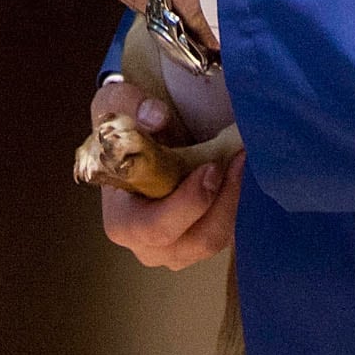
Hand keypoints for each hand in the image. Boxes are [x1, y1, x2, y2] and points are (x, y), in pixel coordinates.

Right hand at [91, 76, 239, 267]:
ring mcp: (177, 250)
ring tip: (240, 159)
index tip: (211, 166)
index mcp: (122, 222)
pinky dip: (236, 203)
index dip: (189, 203)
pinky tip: (238, 169)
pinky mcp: (198, 242)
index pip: (157, 228)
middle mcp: (148, 246)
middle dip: (223, 200)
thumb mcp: (115, 105)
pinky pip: (226, 232)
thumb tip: (157, 117)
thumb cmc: (122, 130)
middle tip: (236, 159)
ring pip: (217, 239)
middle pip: (197, 241)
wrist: (133, 144)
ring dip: (234, 199)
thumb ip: (130, 105)